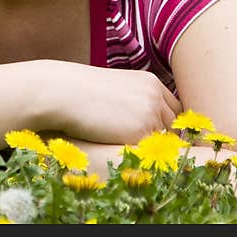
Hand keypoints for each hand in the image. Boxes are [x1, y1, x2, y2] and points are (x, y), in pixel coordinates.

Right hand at [48, 61, 182, 146]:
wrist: (63, 92)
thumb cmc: (80, 91)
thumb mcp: (115, 88)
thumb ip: (134, 101)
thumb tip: (142, 123)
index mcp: (150, 82)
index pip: (173, 109)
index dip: (165, 124)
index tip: (154, 135)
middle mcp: (155, 96)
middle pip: (174, 126)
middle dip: (162, 138)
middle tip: (143, 147)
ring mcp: (150, 113)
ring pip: (162, 140)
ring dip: (148, 147)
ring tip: (126, 147)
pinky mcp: (140, 131)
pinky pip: (148, 151)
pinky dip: (137, 153)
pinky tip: (118, 148)